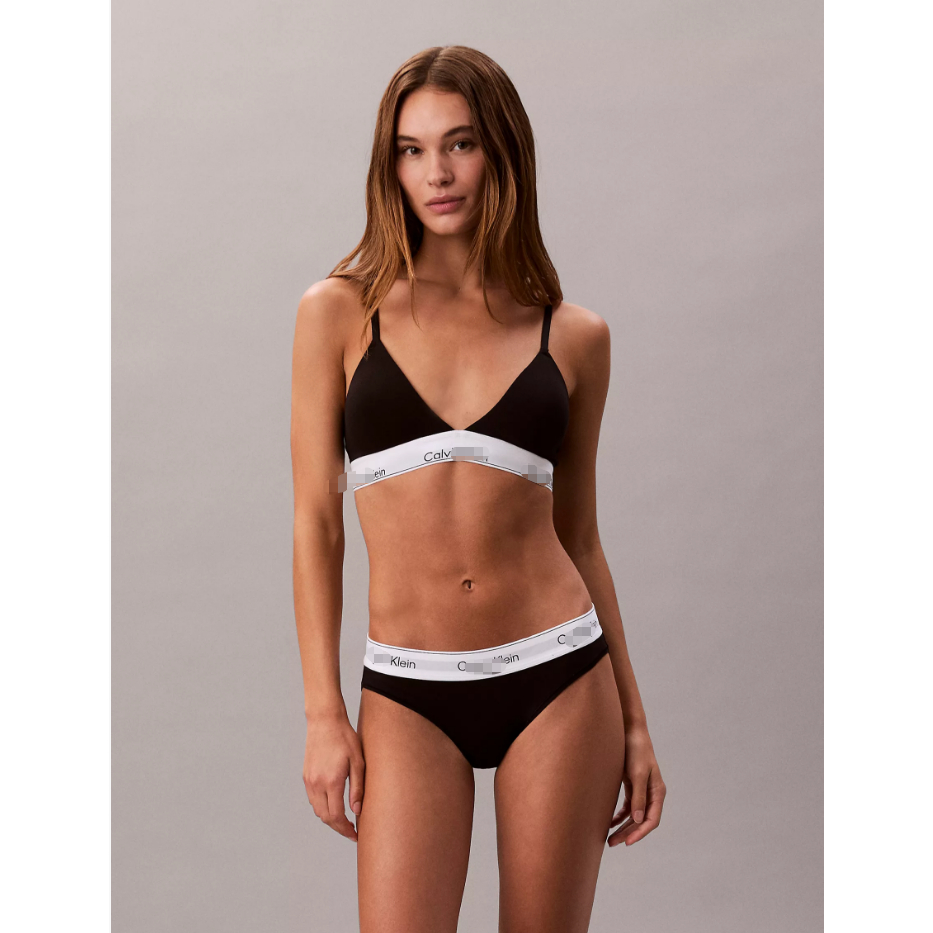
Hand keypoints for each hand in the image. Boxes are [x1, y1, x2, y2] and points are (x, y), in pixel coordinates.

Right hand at [303, 709, 365, 842]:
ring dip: (330, 819)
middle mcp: (317, 784)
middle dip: (338, 828)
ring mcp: (309, 780)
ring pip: (317, 810)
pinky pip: (313, 799)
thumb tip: (357, 811)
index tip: (356, 835)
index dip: (346, 830)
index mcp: (332, 781)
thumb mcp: (358, 761)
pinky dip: (322, 807)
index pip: (336, 816)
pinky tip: (334, 804)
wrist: (325, 721)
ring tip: (345, 820)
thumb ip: (357, 788)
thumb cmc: (345, 738)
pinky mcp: (306, 775)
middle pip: (325, 817)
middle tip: (352, 831)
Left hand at [607, 723, 665, 846]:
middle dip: (628, 833)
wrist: (629, 730)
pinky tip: (609, 823)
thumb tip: (639, 820)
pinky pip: (628, 807)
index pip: (652, 820)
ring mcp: (642, 790)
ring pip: (634, 816)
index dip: (640, 833)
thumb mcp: (636, 774)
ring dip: (623, 827)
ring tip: (609, 839)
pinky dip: (619, 816)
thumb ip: (638, 797)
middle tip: (612, 843)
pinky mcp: (632, 785)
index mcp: (657, 792)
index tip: (627, 842)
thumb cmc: (635, 750)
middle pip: (641, 821)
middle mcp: (651, 793)